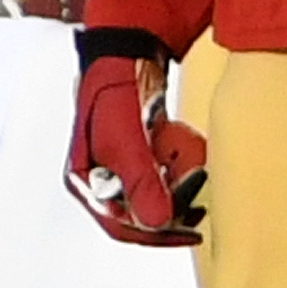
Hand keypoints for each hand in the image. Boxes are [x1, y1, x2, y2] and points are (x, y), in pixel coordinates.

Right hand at [65, 48, 208, 246]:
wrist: (125, 52)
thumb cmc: (114, 93)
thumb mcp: (126, 141)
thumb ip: (141, 182)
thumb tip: (158, 222)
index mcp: (86, 181)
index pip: (119, 224)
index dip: (155, 234)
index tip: (189, 233)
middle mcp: (101, 177)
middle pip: (143, 209)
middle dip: (174, 197)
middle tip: (200, 193)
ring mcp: (122, 163)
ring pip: (160, 188)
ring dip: (179, 173)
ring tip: (190, 153)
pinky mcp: (141, 149)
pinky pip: (167, 166)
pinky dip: (180, 156)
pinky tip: (185, 141)